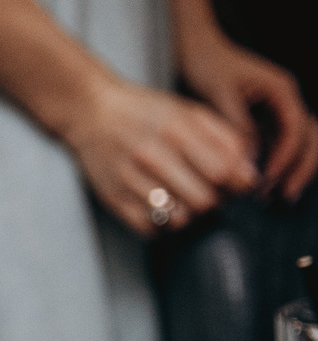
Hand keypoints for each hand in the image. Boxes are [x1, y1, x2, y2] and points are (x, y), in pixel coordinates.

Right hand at [59, 74, 259, 237]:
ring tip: (185, 200)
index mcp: (177, 130)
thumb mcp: (189, 112)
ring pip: (178, 218)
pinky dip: (162, 225)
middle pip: (203, 199)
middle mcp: (152, 154)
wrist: (91, 112)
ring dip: (190, 214)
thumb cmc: (145, 112)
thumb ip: (223, 138)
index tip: (238, 184)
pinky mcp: (112, 198)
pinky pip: (149, 228)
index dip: (238, 183)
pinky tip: (163, 209)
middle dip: (215, 200)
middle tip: (211, 192)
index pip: (223, 171)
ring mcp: (129, 179)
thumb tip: (248, 172)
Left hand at [177, 27, 317, 202]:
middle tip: (282, 196)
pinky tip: (263, 186)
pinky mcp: (266, 121)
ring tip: (276, 196)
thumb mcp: (219, 94)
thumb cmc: (206, 64)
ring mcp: (278, 111)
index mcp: (281, 90)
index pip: (296, 129)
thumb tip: (249, 163)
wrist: (196, 49)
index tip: (267, 181)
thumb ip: (236, 125)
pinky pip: (282, 146)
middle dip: (301, 168)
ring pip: (301, 144)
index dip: (286, 158)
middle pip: (310, 138)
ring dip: (294, 169)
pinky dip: (278, 165)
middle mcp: (286, 101)